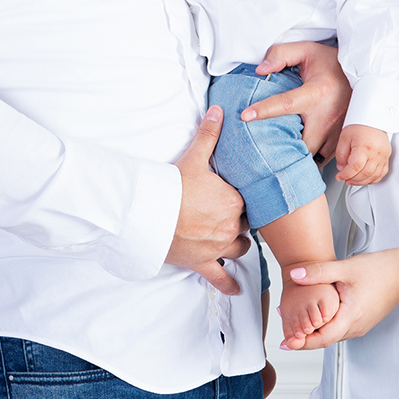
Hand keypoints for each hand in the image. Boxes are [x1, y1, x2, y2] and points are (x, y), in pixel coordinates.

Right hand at [166, 106, 249, 294]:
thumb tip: (220, 111)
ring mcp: (217, 247)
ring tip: (235, 238)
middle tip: (234, 213)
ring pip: (240, 248)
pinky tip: (236, 287)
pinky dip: (229, 283)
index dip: (245, 197)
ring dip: (238, 244)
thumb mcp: (194, 157)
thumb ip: (210, 134)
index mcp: (233, 201)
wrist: (149, 214)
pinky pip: (220, 277)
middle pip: (246, 224)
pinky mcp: (202, 263)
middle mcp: (230, 226)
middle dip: (241, 220)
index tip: (240, 194)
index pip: (249, 201)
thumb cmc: (172, 186)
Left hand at [245, 42, 350, 162]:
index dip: (264, 110)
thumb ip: (281, 54)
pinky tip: (300, 151)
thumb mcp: (306, 50)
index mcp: (317, 92)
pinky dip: (311, 157)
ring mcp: (337, 130)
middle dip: (283, 148)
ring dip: (298, 155)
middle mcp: (328, 115)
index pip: (285, 103)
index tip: (245, 116)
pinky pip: (324, 158)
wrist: (363, 73)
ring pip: (313, 155)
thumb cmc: (332, 63)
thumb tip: (261, 69)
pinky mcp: (342, 139)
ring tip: (282, 150)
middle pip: (300, 142)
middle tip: (265, 145)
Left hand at [282, 241, 398, 349]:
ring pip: (332, 335)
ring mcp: (360, 325)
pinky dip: (326, 325)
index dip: (301, 342)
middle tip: (284, 330)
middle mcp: (356, 327)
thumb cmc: (379, 270)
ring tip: (296, 322)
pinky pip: (340, 328)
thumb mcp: (345, 268)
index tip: (284, 343)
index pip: (321, 339)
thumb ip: (319, 272)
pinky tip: (317, 314)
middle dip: (303, 337)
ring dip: (314, 331)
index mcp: (350, 318)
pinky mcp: (362, 319)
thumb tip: (294, 275)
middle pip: (325, 340)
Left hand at [335, 124, 389, 184]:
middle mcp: (376, 153)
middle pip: (365, 173)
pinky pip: (382, 173)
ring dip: (362, 181)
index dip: (346, 174)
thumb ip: (341, 154)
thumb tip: (341, 168)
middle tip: (345, 179)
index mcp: (364, 146)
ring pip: (374, 176)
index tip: (339, 176)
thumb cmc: (359, 125)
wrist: (373, 118)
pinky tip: (365, 179)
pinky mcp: (386, 157)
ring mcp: (383, 156)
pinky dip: (373, 179)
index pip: (355, 167)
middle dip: (353, 179)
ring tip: (353, 180)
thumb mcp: (344, 137)